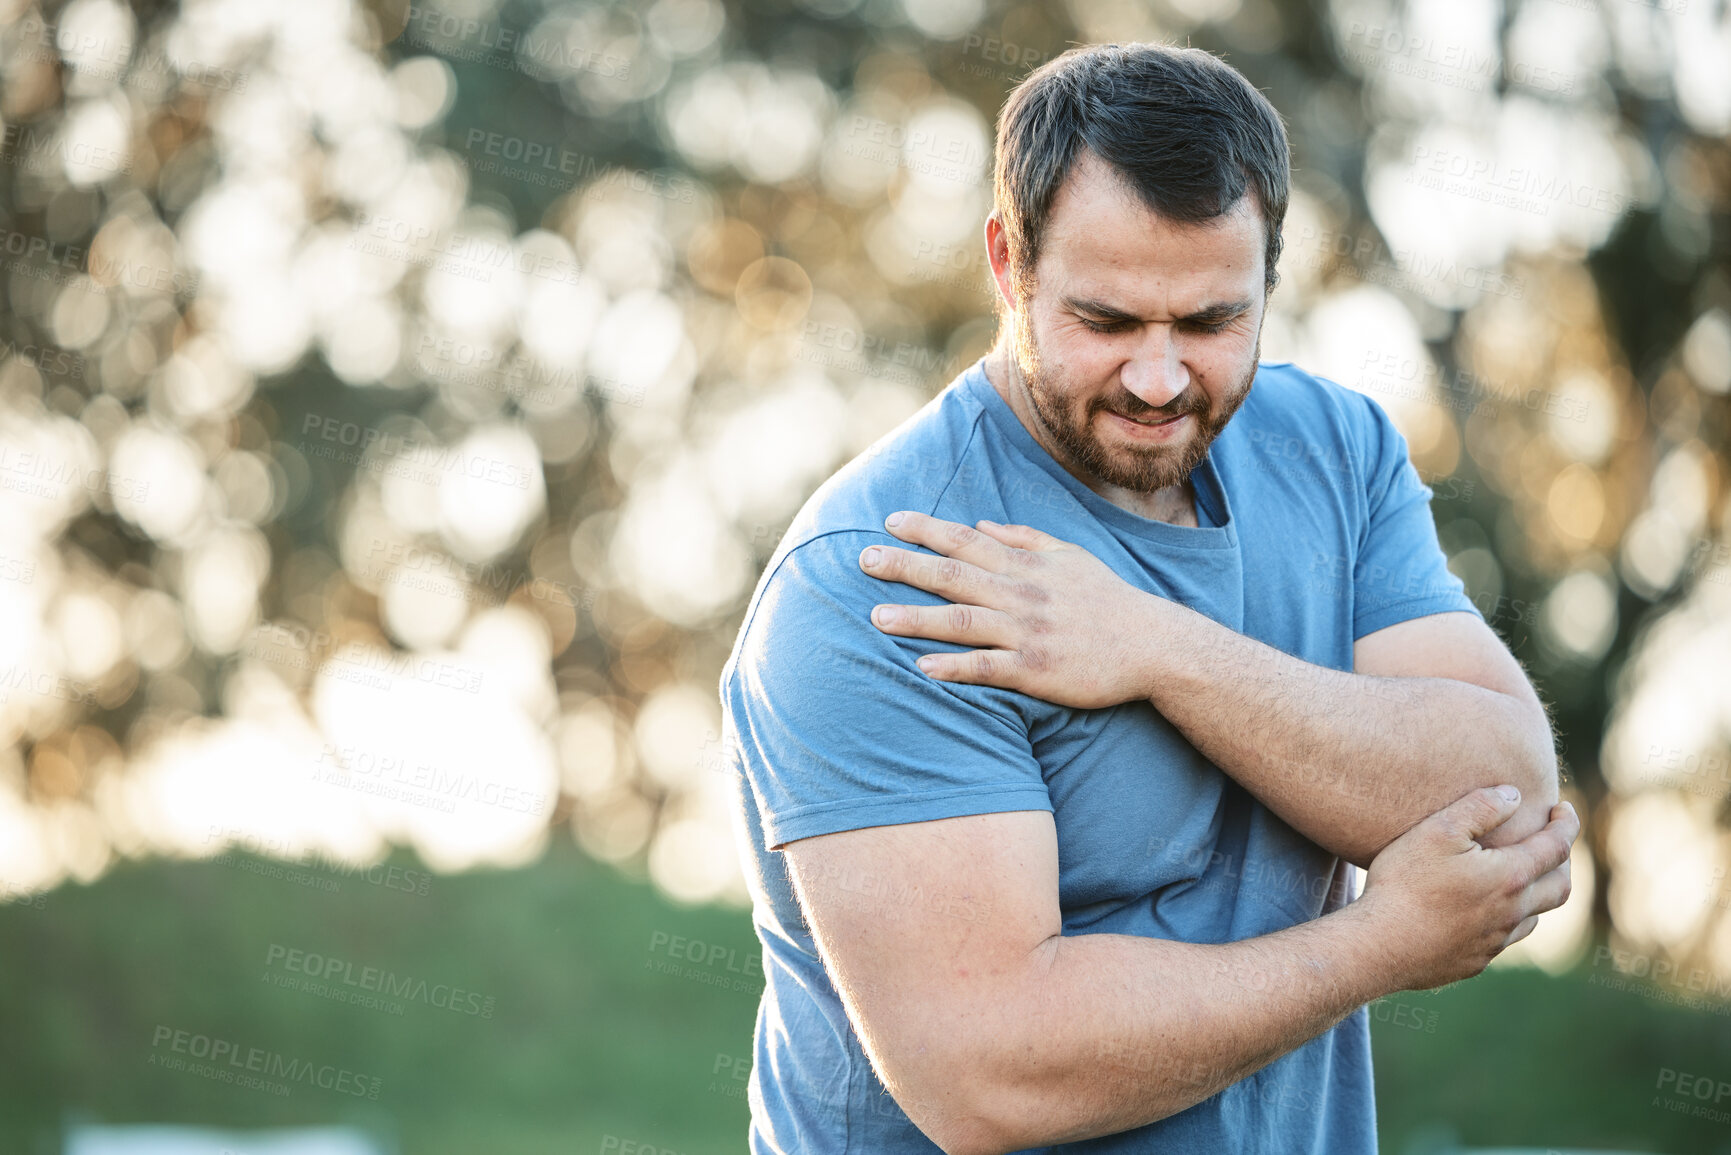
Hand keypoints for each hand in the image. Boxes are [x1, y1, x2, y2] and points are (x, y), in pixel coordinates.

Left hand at [858, 510, 1160, 709]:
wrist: (1154, 646)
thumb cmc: (1108, 601)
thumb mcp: (1070, 557)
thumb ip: (1025, 539)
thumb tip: (984, 525)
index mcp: (1027, 565)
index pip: (967, 541)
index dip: (927, 529)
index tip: (890, 521)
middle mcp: (1022, 594)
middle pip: (954, 575)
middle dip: (906, 565)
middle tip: (863, 559)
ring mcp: (1028, 633)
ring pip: (963, 622)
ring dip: (918, 619)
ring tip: (877, 617)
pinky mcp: (1037, 672)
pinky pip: (989, 668)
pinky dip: (956, 667)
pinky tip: (923, 668)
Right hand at [1354, 786, 1577, 991]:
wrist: (1379, 946)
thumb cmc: (1405, 883)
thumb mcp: (1438, 830)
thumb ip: (1480, 807)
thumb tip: (1514, 795)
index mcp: (1510, 877)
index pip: (1557, 847)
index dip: (1566, 824)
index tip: (1564, 809)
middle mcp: (1512, 913)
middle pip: (1560, 888)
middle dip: (1563, 861)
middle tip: (1553, 843)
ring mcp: (1495, 942)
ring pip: (1534, 918)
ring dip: (1537, 894)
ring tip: (1521, 878)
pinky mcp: (1474, 961)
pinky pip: (1504, 940)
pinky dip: (1507, 919)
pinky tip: (1484, 912)